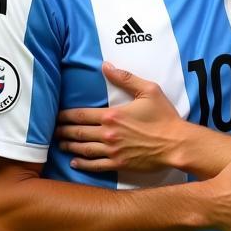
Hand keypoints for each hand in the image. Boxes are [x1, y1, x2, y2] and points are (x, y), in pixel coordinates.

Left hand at [56, 62, 182, 171]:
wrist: (177, 143)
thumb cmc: (164, 116)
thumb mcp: (148, 90)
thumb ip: (125, 78)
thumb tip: (105, 66)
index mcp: (112, 115)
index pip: (81, 115)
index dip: (65, 116)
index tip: (57, 115)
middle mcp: (108, 133)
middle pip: (77, 133)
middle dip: (62, 131)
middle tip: (53, 130)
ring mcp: (112, 151)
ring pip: (83, 149)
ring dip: (69, 146)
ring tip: (60, 144)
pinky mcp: (118, 163)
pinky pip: (95, 165)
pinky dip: (82, 164)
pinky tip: (74, 162)